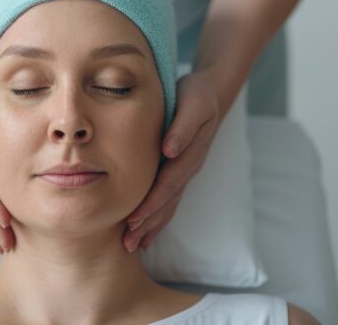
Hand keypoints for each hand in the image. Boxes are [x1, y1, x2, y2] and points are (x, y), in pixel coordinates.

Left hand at [123, 70, 220, 251]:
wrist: (209, 94)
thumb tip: (169, 150)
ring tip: (133, 245)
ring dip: (151, 226)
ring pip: (168, 205)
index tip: (134, 219)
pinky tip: (144, 230)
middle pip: (167, 202)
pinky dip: (156, 216)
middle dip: (147, 223)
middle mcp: (187, 168)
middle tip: (128, 244)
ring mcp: (184, 172)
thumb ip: (183, 126)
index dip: (152, 203)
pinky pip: (168, 199)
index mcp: (189, 154)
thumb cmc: (197, 97)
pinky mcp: (178, 171)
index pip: (168, 184)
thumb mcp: (194, 104)